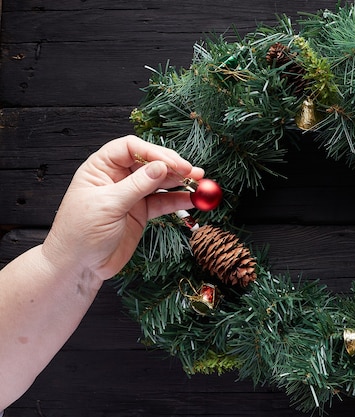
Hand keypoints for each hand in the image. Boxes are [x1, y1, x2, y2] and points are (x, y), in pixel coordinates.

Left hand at [42, 135, 203, 282]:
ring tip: (199, 182)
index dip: (153, 152)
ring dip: (180, 182)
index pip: (130, 147)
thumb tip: (160, 167)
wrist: (79, 266)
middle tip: (192, 172)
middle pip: (149, 162)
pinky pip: (163, 202)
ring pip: (160, 182)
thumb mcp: (108, 205)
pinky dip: (179, 200)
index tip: (173, 163)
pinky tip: (193, 200)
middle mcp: (117, 177)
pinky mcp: (141, 212)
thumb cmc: (80, 233)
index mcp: (101, 168)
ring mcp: (131, 195)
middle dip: (172, 166)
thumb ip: (137, 185)